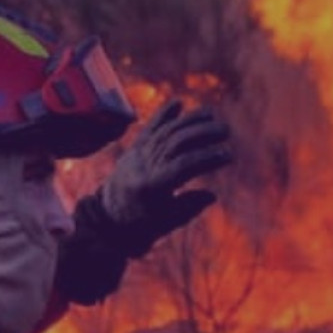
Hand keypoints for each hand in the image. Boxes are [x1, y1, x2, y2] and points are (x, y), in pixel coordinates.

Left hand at [56, 99, 233, 304]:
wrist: (105, 220)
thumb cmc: (139, 228)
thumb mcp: (165, 225)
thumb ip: (187, 209)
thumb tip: (211, 195)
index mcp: (150, 188)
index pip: (182, 166)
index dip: (206, 158)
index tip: (228, 155)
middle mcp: (141, 167)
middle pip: (175, 143)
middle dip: (202, 133)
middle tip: (225, 130)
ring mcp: (135, 156)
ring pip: (164, 132)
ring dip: (189, 120)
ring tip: (212, 114)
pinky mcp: (132, 150)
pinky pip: (148, 129)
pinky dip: (163, 115)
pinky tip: (178, 103)